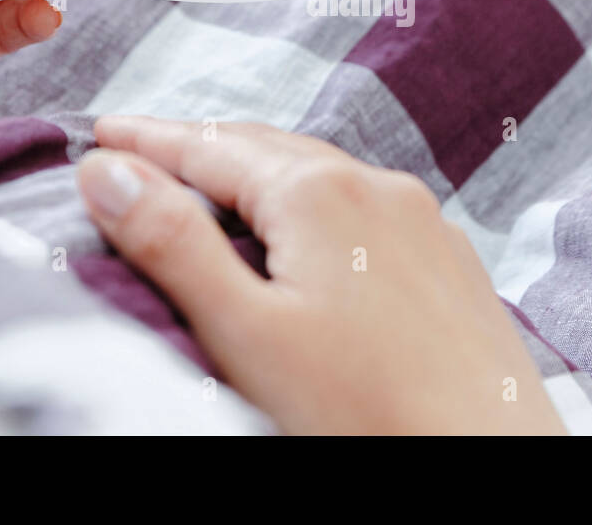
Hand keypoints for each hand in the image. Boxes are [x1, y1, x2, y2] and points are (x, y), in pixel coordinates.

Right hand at [77, 117, 566, 434]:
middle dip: (200, 147)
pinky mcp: (448, 259)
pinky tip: (307, 232)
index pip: (210, 146)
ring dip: (258, 173)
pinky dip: (314, 204)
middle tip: (145, 149)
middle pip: (266, 149)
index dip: (150, 139)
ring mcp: (422, 221)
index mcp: (319, 192)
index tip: (102, 132)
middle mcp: (378, 188)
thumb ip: (172, 244)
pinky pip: (365, 207)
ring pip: (321, 173)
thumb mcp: (245, 332)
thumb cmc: (365, 411)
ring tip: (213, 183)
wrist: (489, 461)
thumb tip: (107, 172)